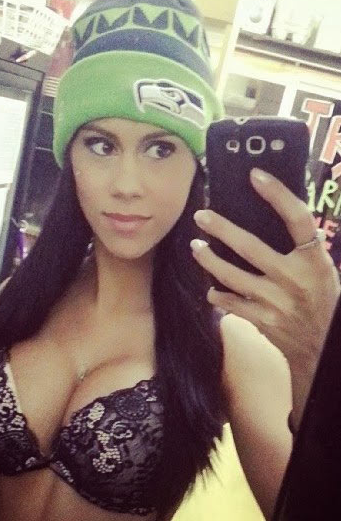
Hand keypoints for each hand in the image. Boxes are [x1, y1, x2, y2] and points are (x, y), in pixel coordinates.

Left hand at [190, 167, 340, 424]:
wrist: (323, 345)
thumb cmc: (319, 298)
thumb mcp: (320, 269)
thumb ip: (299, 246)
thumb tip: (270, 212)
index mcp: (315, 260)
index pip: (298, 219)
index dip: (277, 194)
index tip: (255, 175)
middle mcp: (295, 279)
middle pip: (251, 247)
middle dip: (221, 229)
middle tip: (201, 216)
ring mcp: (277, 302)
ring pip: (233, 276)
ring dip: (209, 261)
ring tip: (196, 247)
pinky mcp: (264, 321)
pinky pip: (232, 304)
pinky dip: (218, 296)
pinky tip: (210, 289)